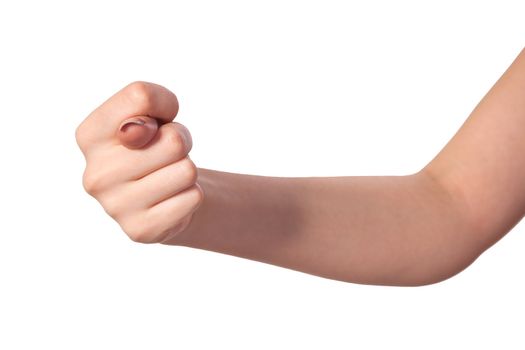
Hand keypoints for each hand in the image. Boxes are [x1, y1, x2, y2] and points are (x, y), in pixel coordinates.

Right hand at [75, 81, 203, 242]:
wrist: (164, 195)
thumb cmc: (156, 145)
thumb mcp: (153, 112)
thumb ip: (149, 100)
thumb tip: (146, 129)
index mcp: (89, 136)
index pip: (140, 96)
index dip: (164, 105)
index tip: (157, 121)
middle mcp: (94, 174)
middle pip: (173, 141)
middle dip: (181, 143)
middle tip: (167, 156)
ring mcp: (115, 206)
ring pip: (186, 170)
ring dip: (187, 170)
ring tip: (168, 176)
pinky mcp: (140, 230)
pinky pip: (192, 198)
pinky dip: (191, 195)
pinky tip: (170, 199)